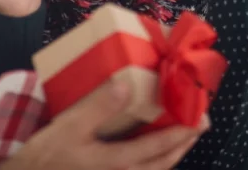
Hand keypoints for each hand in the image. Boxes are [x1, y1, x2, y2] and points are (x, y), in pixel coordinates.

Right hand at [1, 80, 208, 169]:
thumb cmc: (46, 157)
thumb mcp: (68, 127)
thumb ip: (98, 107)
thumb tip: (126, 85)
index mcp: (117, 163)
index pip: (158, 147)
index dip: (182, 132)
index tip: (200, 118)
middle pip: (163, 164)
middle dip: (183, 145)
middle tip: (199, 125)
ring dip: (170, 155)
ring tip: (180, 137)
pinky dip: (150, 162)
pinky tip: (147, 153)